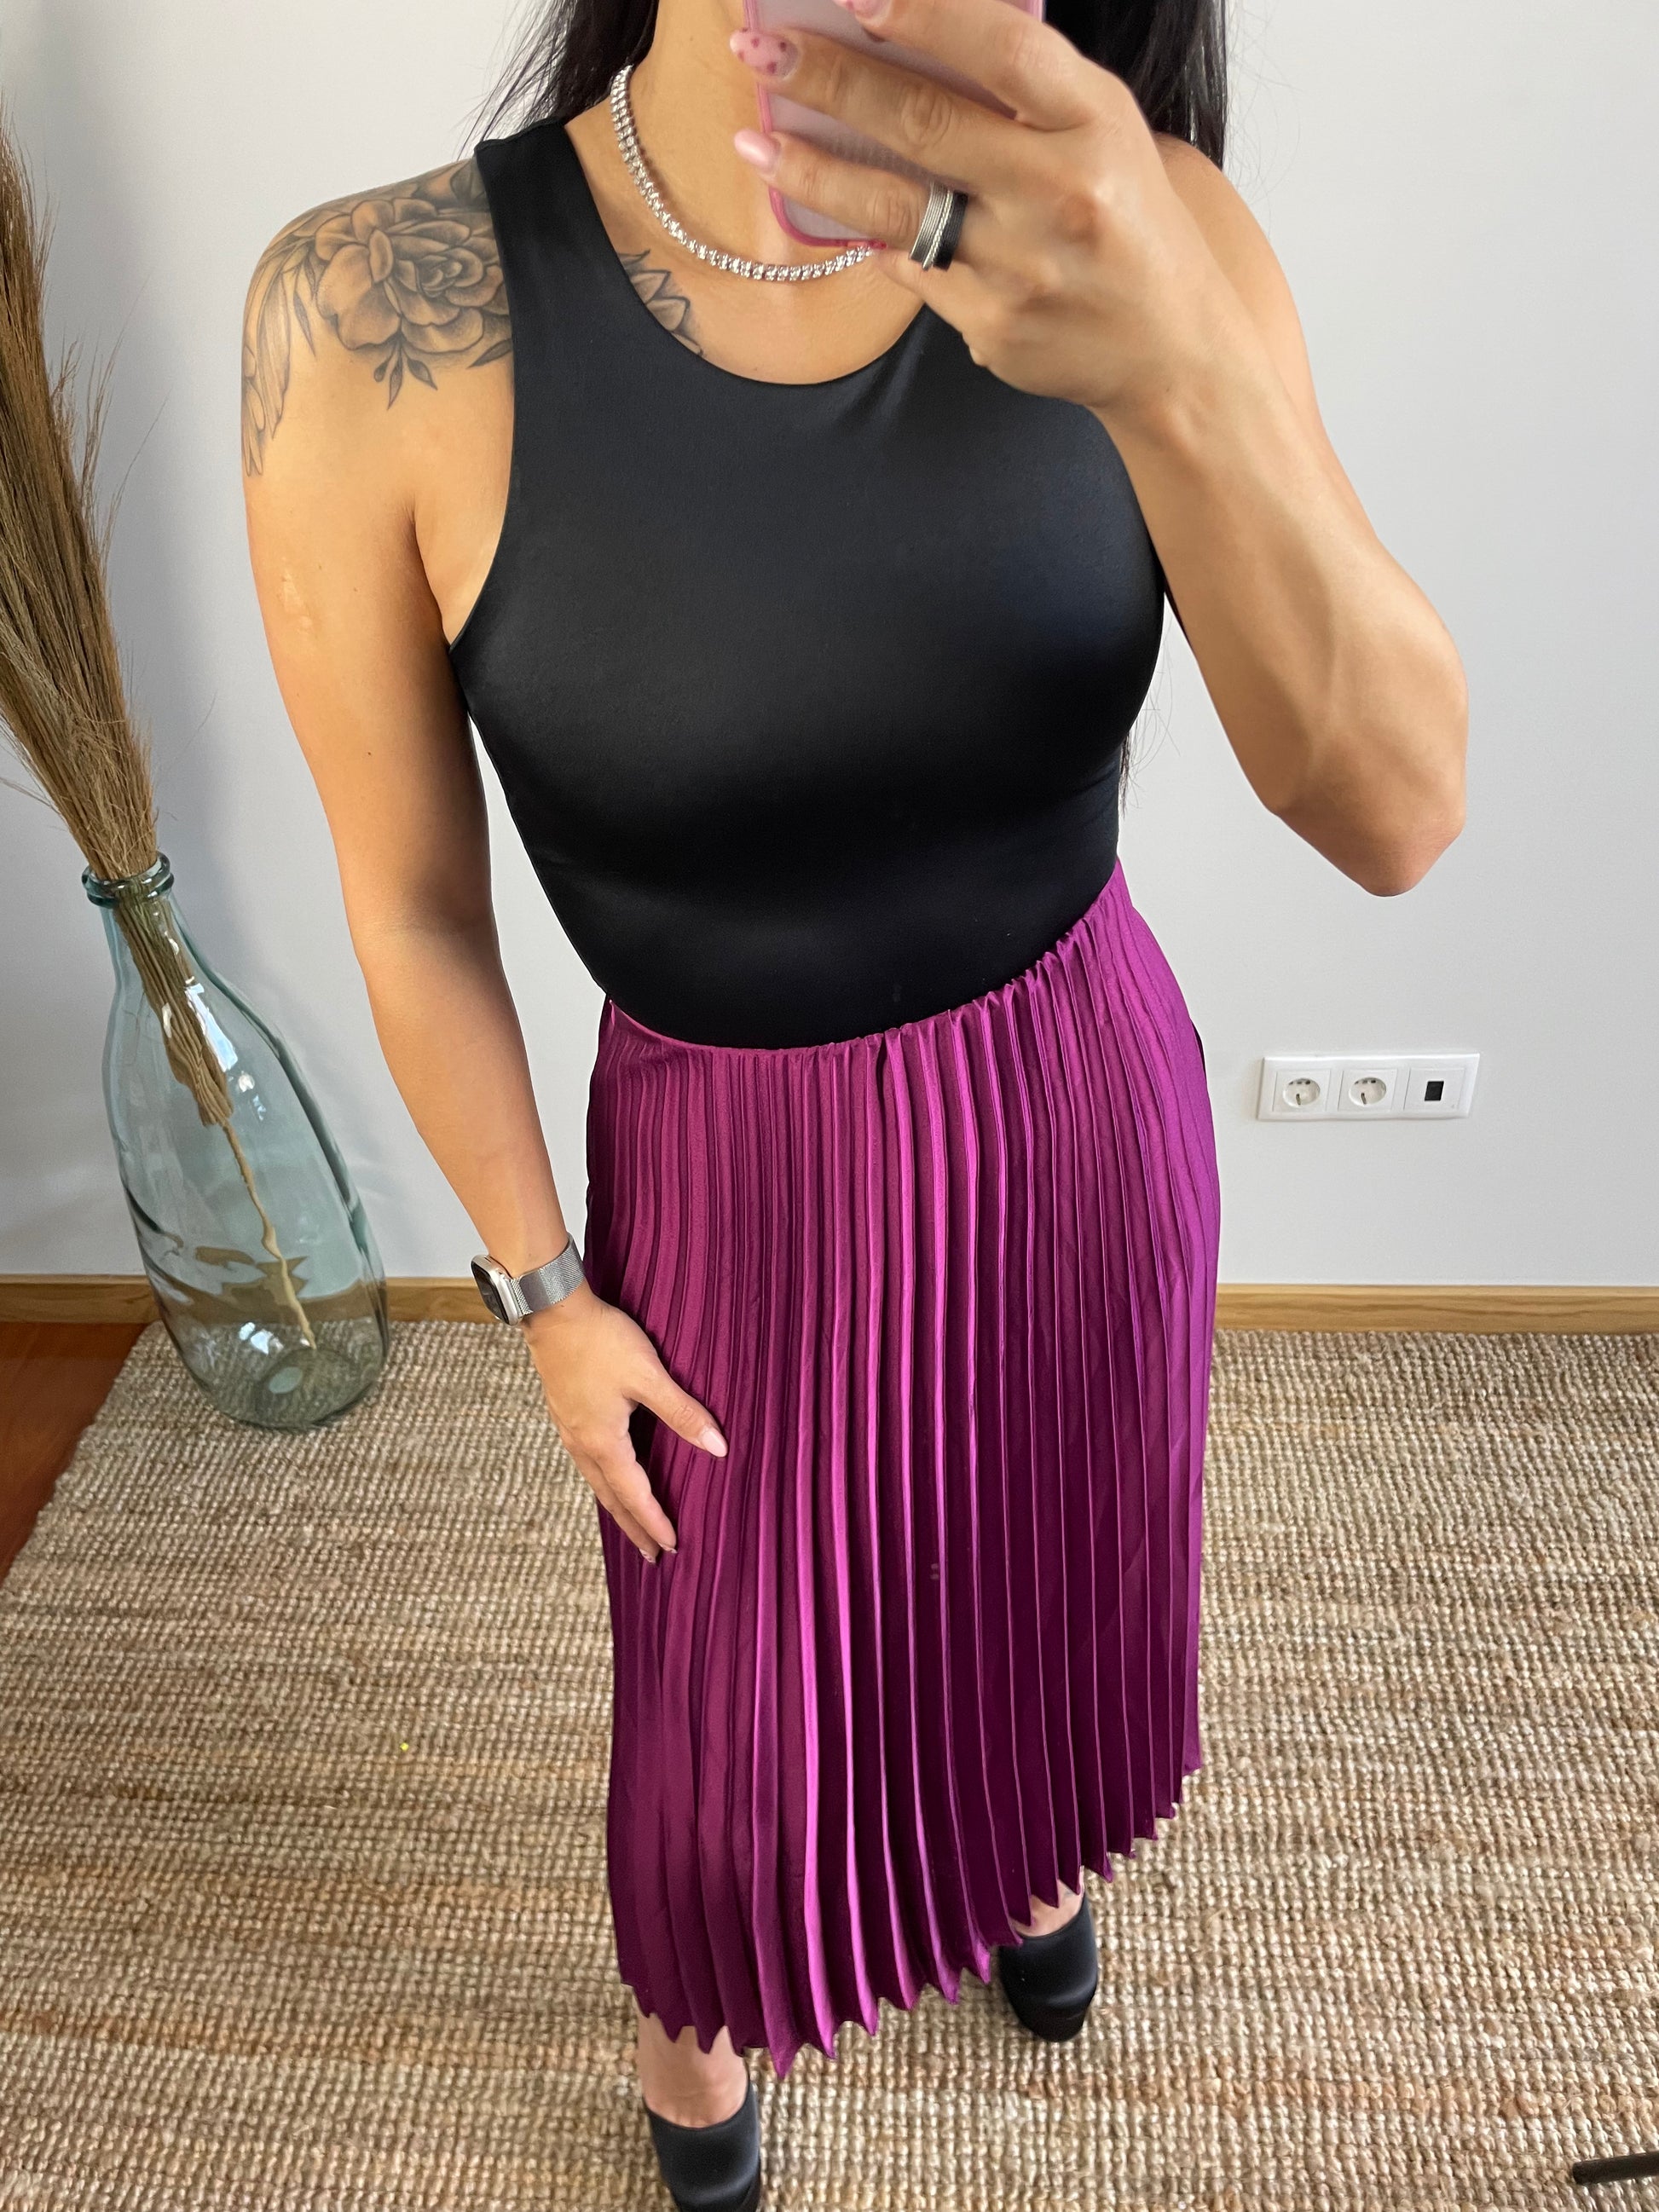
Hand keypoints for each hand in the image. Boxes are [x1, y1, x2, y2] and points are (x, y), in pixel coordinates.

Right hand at [522, 1281, 727, 1561]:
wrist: (551, 1310)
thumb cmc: (600, 1340)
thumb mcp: (648, 1375)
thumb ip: (683, 1413)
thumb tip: (718, 1448)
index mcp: (603, 1442)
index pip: (634, 1496)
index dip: (654, 1523)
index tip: (671, 1547)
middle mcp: (581, 1443)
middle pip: (611, 1498)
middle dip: (633, 1528)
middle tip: (650, 1555)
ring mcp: (569, 1429)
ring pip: (596, 1482)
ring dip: (616, 1507)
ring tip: (631, 1524)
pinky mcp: (565, 1413)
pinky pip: (586, 1462)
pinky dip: (603, 1481)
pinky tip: (609, 1475)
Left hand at [728, 0, 1221, 415]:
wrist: (1172, 352)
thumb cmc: (1129, 223)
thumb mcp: (1103, 134)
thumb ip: (1026, 91)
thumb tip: (909, 42)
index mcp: (1096, 125)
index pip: (1003, 49)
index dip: (925, 16)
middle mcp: (1059, 193)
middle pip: (926, 123)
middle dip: (831, 80)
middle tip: (762, 50)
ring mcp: (1020, 266)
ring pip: (895, 205)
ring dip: (813, 168)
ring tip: (756, 140)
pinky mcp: (991, 326)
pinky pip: (912, 267)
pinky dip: (874, 236)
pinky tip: (835, 212)